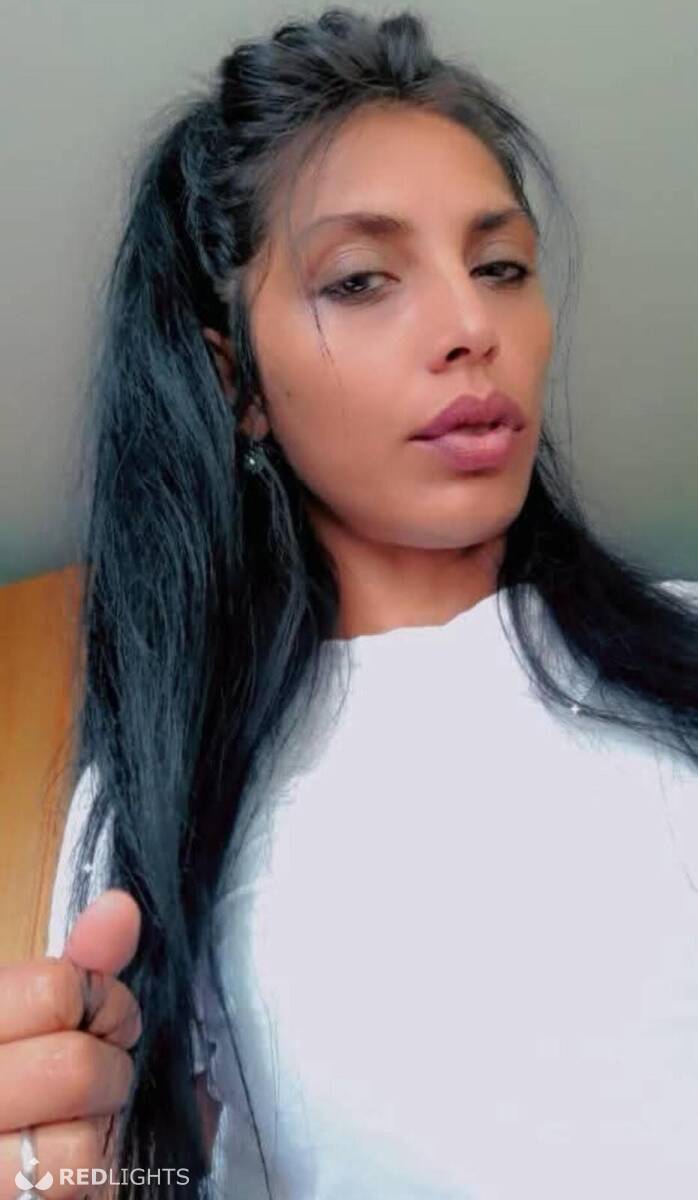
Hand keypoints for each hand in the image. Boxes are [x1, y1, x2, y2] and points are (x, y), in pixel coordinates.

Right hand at [0, 889, 141, 1197]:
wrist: (4, 1151)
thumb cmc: (21, 1072)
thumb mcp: (36, 1012)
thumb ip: (80, 966)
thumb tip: (121, 908)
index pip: (58, 991)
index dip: (105, 1003)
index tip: (104, 1020)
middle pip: (76, 1068)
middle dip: (109, 1070)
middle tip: (100, 1075)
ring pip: (79, 1147)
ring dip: (99, 1134)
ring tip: (82, 1123)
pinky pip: (73, 1192)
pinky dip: (89, 1180)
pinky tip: (68, 1166)